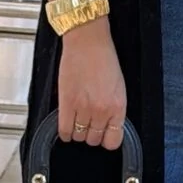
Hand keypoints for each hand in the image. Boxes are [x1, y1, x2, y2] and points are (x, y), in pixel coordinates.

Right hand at [58, 18, 126, 149]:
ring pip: (79, 136)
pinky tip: (66, 126)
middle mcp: (102, 110)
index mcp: (118, 107)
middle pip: (94, 140)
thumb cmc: (103, 58)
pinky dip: (65, 132)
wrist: (88, 42)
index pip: (114, 140)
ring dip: (77, 131)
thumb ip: (114, 109)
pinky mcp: (67, 103)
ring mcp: (84, 108)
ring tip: (77, 121)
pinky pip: (64, 130)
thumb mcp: (118, 87)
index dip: (107, 140)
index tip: (103, 135)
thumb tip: (107, 125)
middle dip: (91, 134)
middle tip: (88, 124)